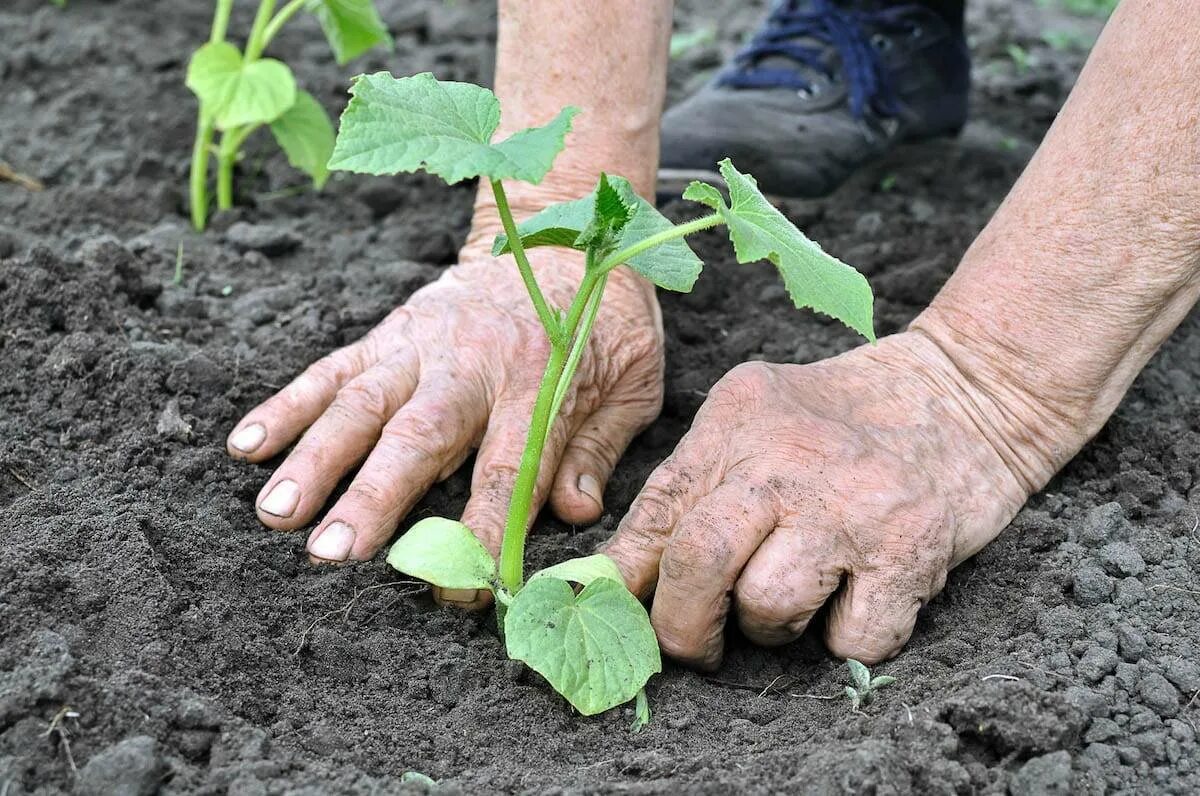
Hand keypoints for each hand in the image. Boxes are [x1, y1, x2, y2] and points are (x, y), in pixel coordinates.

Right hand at [226, 242, 663, 604]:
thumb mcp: (634, 380)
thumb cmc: (603, 319)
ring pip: (361, 403)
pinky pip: (332, 369)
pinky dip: (287, 404)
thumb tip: (576, 515)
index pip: (509, 470)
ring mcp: (422, 343)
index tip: (460, 590)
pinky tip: (246, 446)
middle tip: (330, 553)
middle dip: (373, 497)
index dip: (484, 532)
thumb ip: (600, 446)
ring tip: (275, 514)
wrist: (561, 233)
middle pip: (419, 436)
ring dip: (314, 459)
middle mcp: (472, 362)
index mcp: (541, 380)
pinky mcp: (389, 332)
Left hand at [602, 331, 1048, 667]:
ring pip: (768, 608)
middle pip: (699, 562)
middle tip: (696, 643)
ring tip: (796, 595)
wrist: (966, 393)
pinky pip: (851, 641)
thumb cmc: (844, 420)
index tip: (621, 614)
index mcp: (737, 422)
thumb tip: (618, 576)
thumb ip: (691, 487)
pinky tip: (857, 600)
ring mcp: (851, 506)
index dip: (625, 578)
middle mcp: (788, 460)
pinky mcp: (911, 550)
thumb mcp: (755, 422)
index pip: (656, 510)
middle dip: (683, 626)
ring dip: (771, 628)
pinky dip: (847, 641)